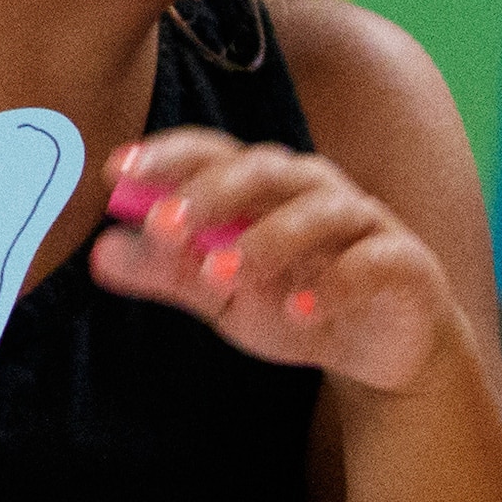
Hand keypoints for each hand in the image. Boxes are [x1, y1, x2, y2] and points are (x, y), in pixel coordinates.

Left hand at [85, 131, 455, 392]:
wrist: (378, 349)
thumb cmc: (291, 299)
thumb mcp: (219, 293)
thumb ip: (165, 271)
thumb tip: (97, 254)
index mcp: (262, 185)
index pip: (211, 152)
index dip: (166, 155)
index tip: (115, 170)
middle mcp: (312, 189)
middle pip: (262, 170)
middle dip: (210, 193)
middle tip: (164, 226)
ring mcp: (363, 222)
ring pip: (319, 210)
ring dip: (267, 238)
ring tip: (223, 273)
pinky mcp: (404, 263)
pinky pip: (371, 263)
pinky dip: (335, 285)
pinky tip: (299, 312)